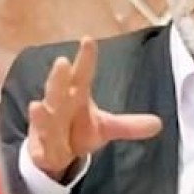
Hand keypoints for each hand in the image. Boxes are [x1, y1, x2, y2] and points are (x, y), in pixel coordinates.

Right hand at [27, 37, 161, 181]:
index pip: (82, 75)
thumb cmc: (77, 130)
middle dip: (59, 78)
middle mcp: (60, 107)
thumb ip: (129, 125)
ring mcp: (48, 126)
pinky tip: (35, 138)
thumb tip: (158, 123)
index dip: (85, 59)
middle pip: (59, 90)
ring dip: (43, 112)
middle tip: (61, 62)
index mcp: (76, 96)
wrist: (54, 154)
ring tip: (38, 104)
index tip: (87, 40)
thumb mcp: (106, 128)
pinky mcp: (41, 148)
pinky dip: (38, 141)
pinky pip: (40, 144)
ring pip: (46, 117)